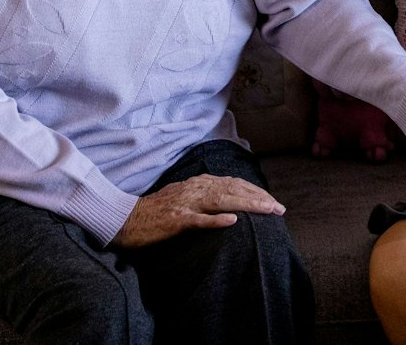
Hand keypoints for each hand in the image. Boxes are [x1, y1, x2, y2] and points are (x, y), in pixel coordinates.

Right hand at [114, 175, 283, 249]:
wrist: (126, 219)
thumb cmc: (156, 212)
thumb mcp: (184, 199)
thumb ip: (204, 197)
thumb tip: (228, 203)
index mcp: (198, 184)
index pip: (233, 184)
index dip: (255, 191)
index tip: (273, 202)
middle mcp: (194, 189)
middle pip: (233, 189)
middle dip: (259, 198)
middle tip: (279, 208)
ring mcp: (185, 204)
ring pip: (221, 200)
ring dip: (247, 205)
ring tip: (266, 210)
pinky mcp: (175, 220)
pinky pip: (198, 219)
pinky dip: (215, 220)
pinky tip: (232, 221)